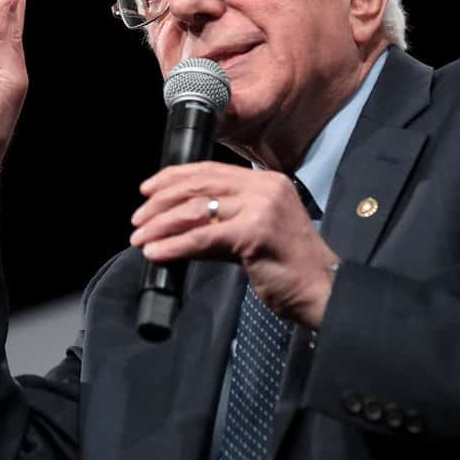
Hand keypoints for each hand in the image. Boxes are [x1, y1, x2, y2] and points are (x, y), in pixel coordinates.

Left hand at [130, 164, 338, 328]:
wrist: (322, 290)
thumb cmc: (289, 267)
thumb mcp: (253, 234)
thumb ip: (221, 223)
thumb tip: (175, 228)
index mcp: (266, 181)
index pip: (210, 170)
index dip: (173, 177)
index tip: (147, 190)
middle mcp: (265, 187)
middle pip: (199, 185)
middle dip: (161, 201)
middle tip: (137, 219)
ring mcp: (261, 208)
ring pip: (196, 210)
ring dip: (161, 225)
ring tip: (140, 238)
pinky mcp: (254, 233)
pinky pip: (202, 238)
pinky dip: (174, 246)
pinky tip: (156, 253)